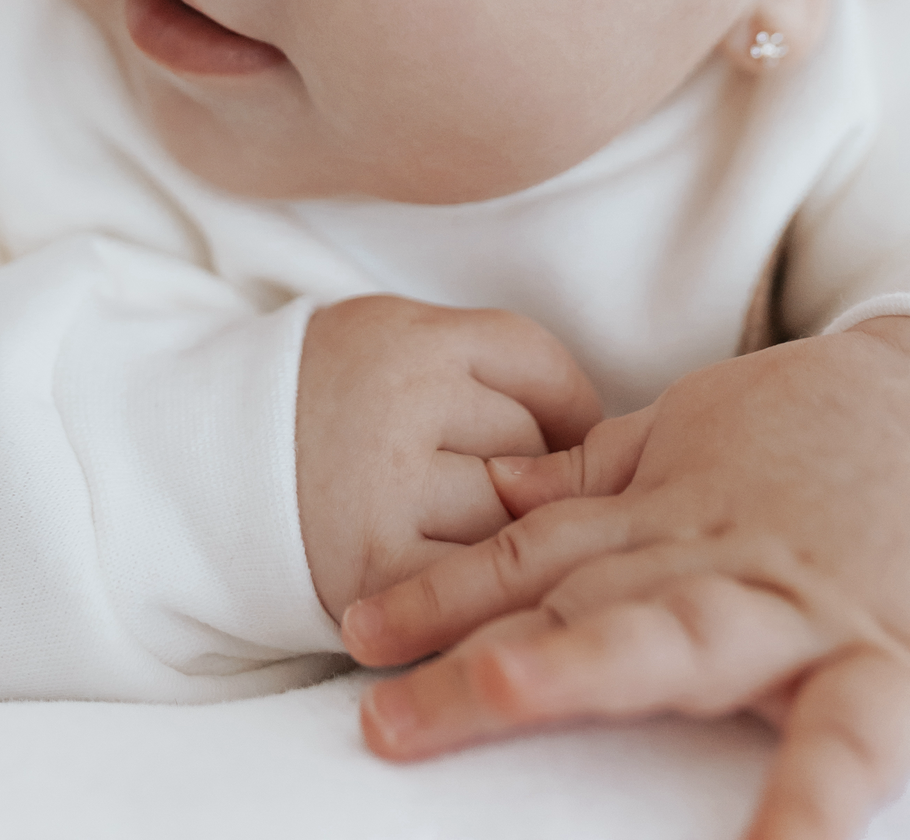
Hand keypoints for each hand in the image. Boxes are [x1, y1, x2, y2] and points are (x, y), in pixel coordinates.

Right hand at [295, 295, 600, 621]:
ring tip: (453, 524)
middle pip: (532, 448)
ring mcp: (388, 493)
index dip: (568, 405)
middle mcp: (401, 408)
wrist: (198, 458)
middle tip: (494, 484)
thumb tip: (599, 429)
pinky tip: (457, 577)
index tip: (561, 431)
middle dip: (531, 474)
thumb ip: (482, 362)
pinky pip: (471, 581)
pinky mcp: (375, 571)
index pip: (539, 365)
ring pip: (510, 519)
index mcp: (409, 340)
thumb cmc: (321, 398)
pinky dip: (475, 586)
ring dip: (503, 533)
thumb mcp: (393, 335)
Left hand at [341, 318, 909, 839]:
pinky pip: (843, 735)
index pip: (531, 560)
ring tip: (504, 695)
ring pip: (673, 642)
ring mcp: (789, 609)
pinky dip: (808, 792)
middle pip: (576, 613)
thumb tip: (498, 490)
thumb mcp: (687, 430)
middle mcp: (709, 562)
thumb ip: (593, 476)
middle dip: (480, 663)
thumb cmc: (807, 423)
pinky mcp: (880, 656)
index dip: (439, 598)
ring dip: (587, 669)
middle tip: (388, 710)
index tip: (359, 634)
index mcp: (661, 516)